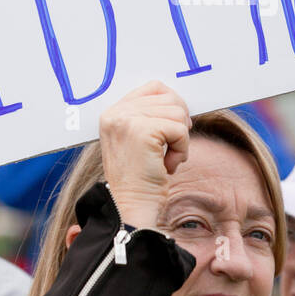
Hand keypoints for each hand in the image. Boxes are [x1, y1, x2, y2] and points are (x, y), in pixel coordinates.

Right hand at [97, 81, 192, 229]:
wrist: (131, 208)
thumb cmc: (140, 179)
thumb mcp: (138, 141)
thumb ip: (150, 117)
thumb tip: (181, 102)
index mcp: (112, 112)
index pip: (154, 87)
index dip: (172, 106)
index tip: (171, 132)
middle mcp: (115, 113)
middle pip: (169, 98)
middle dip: (178, 125)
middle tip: (169, 149)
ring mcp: (127, 121)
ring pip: (178, 113)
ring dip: (181, 140)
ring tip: (165, 160)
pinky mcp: (142, 132)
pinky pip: (180, 130)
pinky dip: (181, 150)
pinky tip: (168, 166)